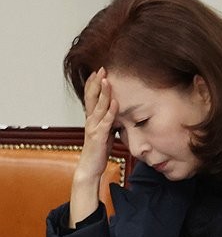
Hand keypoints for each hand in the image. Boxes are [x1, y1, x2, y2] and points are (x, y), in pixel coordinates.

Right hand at [69, 68, 118, 225]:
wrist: (90, 168)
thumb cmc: (98, 151)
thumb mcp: (105, 133)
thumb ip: (109, 122)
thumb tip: (116, 113)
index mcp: (92, 119)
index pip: (91, 98)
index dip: (94, 84)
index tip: (99, 71)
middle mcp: (90, 121)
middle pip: (92, 98)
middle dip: (97, 83)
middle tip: (101, 68)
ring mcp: (94, 128)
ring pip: (98, 107)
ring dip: (103, 93)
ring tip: (107, 80)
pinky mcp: (100, 137)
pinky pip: (106, 122)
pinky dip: (111, 112)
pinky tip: (116, 103)